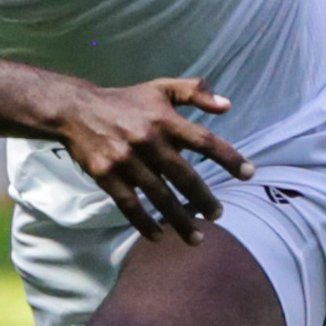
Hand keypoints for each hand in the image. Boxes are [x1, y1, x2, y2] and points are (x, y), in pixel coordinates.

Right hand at [50, 77, 247, 241]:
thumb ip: (195, 92)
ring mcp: (126, 161)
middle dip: (204, 199)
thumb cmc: (125, 101)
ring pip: (159, 197)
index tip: (248, 174)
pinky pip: (130, 205)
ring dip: (180, 220)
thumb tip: (227, 106)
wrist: (76, 110)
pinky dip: (144, 223)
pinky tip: (158, 236)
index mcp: (164, 119)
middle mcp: (148, 140)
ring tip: (197, 237)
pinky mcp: (107, 176)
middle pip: (184, 176)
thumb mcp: (160, 88)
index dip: (229, 157)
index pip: (204, 141)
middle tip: (218, 214)